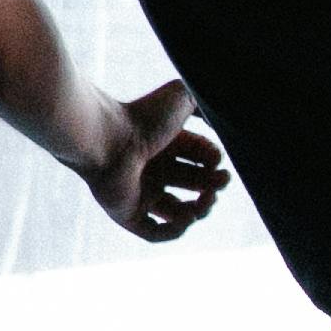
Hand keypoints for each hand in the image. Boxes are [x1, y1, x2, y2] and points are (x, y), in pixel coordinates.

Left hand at [85, 77, 227, 242]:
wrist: (107, 138)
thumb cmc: (143, 116)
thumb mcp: (184, 97)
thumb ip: (206, 104)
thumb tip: (223, 118)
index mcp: (162, 144)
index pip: (197, 158)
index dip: (214, 160)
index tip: (217, 158)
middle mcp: (152, 169)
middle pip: (192, 184)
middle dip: (214, 184)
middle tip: (222, 182)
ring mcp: (139, 194)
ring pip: (177, 213)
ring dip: (201, 210)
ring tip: (207, 200)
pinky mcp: (126, 215)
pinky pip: (155, 233)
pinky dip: (176, 230)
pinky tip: (187, 216)